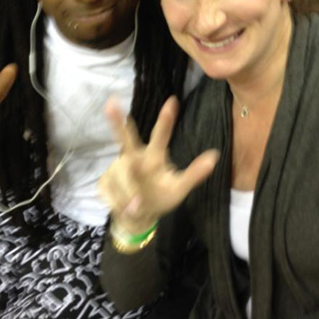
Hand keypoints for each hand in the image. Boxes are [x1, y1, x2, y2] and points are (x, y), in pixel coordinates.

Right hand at [100, 96, 218, 233]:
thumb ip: (194, 174)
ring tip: (137, 206)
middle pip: (125, 139)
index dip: (166, 120)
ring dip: (128, 194)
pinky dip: (119, 202)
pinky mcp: (104, 181)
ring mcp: (117, 168)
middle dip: (117, 123)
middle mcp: (134, 157)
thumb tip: (214, 156)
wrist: (136, 217)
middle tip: (111, 104)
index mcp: (154, 156)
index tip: (173, 101)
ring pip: (121, 177)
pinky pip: (111, 191)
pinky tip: (125, 206)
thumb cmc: (161, 197)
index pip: (160, 136)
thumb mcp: (180, 188)